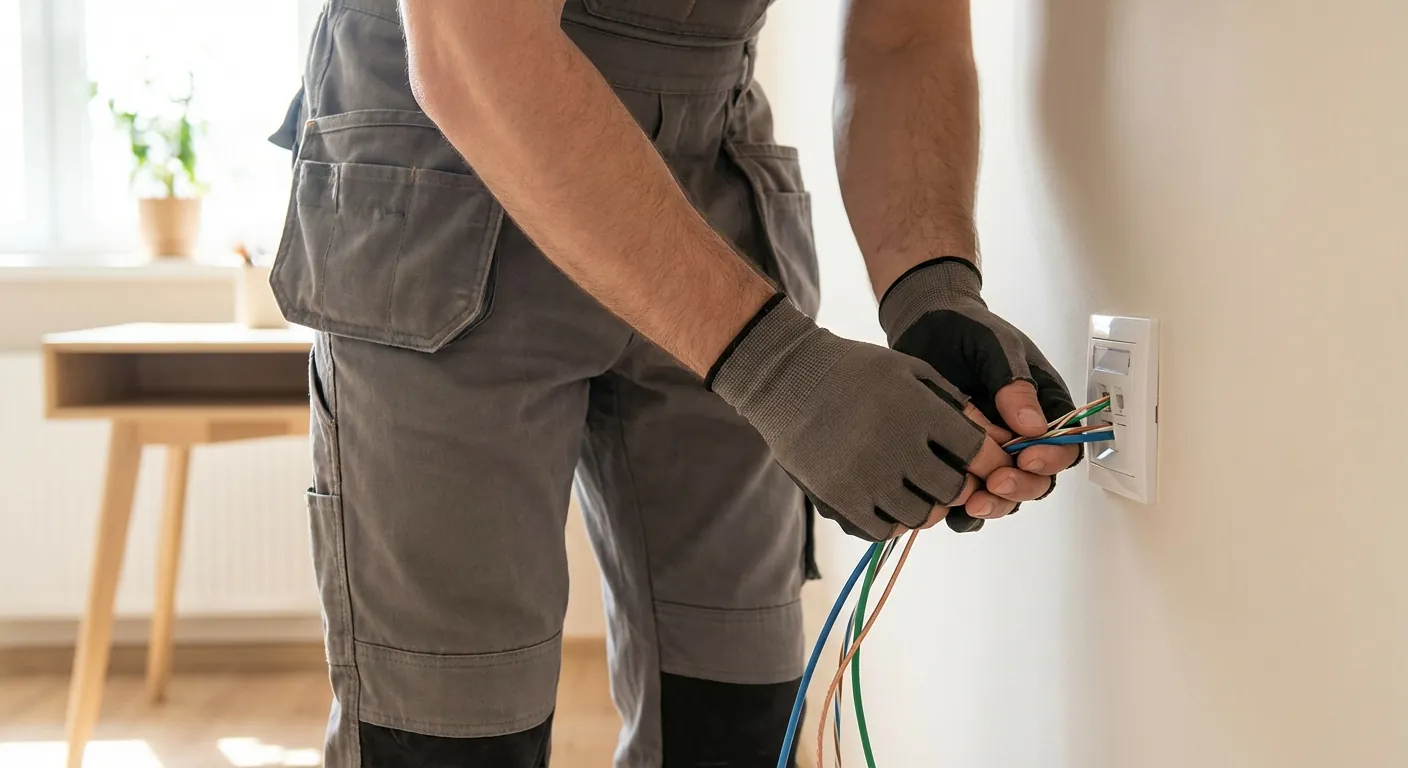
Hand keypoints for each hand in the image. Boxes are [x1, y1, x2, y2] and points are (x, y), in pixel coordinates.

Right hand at [708, 295, 1010, 540]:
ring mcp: (863, 476)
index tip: (988, 464)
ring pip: (921, 516)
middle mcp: (892, 446)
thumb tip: (998, 444)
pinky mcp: (838, 498)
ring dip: (927, 505)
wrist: (787, 379)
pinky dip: (894, 519)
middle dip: (959, 484)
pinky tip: (889, 497)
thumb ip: (955, 406)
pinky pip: (883, 529)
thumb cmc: (857, 371)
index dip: (991, 462)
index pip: (976, 452)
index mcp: (916, 409)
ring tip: (916, 486)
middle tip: (949, 476)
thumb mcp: (912, 372)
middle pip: (952, 490)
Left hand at [878, 258, 1080, 529]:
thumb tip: (1035, 428)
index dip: (1051, 459)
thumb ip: (1014, 384)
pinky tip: (948, 506)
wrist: (923, 327)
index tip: (1027, 457)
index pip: (1064, 446)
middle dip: (1020, 486)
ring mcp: (990, 453)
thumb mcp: (995, 346)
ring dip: (995, 504)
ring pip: (1006, 495)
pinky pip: (968, 499)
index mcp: (1044, 408)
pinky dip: (962, 510)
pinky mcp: (959, 463)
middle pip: (1037, 480)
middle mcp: (1022, 438)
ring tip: (971, 501)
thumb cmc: (967, 329)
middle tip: (995, 483)